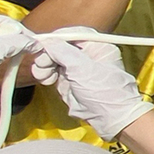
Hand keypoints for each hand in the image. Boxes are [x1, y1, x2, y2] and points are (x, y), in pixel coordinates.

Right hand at [29, 36, 151, 140]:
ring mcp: (78, 70)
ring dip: (44, 65)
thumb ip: (63, 52)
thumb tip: (47, 41)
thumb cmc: (105, 92)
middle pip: (61, 47)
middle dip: (48, 53)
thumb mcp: (82, 68)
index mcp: (98, 47)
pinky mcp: (69, 83)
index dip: (57, 38)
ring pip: (54, 60)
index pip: (74, 34)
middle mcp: (87, 56)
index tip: (42, 43)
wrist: (111, 119)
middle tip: (41, 62)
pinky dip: (45, 75)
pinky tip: (45, 80)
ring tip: (43, 74)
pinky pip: (53, 73)